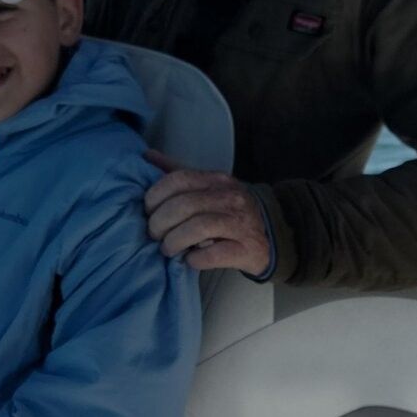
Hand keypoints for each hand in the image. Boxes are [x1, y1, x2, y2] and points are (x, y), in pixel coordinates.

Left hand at [143, 150, 271, 275]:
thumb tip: (147, 156)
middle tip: (153, 233)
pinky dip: (196, 258)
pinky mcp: (246, 249)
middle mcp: (230, 198)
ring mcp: (240, 223)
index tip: (147, 210)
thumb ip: (177, 172)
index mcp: (216, 180)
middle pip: (185, 205)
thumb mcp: (206, 187)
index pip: (179, 179)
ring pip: (199, 227)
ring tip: (167, 248)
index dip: (156, 194)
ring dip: (175, 240)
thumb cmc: (229, 210)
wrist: (270, 234)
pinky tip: (189, 259)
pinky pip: (214, 254)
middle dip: (161, 221)